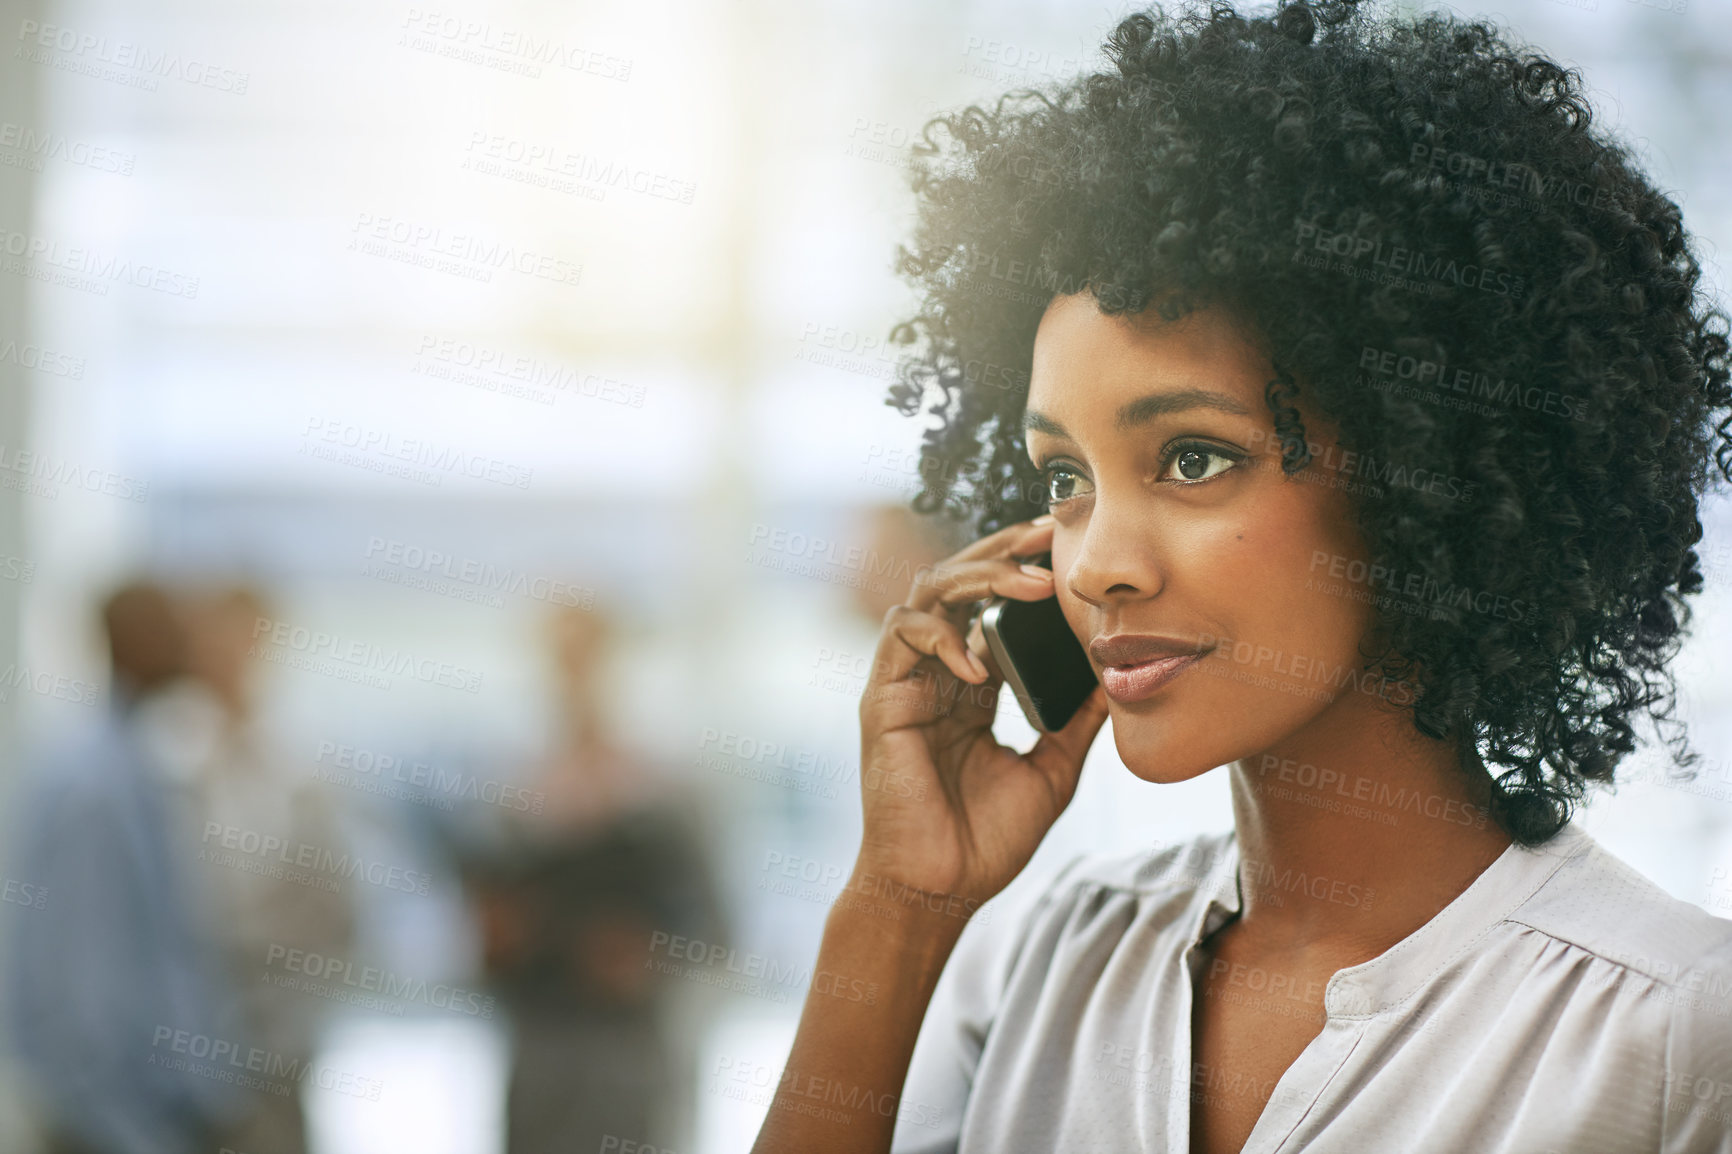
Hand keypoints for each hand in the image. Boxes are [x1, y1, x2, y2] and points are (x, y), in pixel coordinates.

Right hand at [853, 514, 1109, 909]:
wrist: (941, 890)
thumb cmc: (986, 841)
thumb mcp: (1051, 772)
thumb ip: (1075, 723)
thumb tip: (1118, 679)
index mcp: (972, 686)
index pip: (993, 606)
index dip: (1024, 569)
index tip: (1069, 546)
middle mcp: (936, 673)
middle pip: (959, 582)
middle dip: (1003, 549)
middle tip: (1050, 531)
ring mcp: (906, 683)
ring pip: (927, 593)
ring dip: (976, 576)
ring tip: (1027, 582)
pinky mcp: (882, 700)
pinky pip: (902, 637)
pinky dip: (941, 635)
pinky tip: (978, 664)